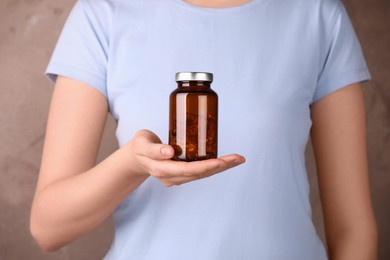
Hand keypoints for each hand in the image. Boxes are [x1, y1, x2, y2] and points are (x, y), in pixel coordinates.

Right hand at [126, 129, 245, 186]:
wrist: (135, 157)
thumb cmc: (140, 146)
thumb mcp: (142, 143)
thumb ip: (154, 148)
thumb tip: (169, 151)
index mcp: (161, 169)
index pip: (188, 169)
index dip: (207, 166)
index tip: (222, 161)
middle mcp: (171, 177)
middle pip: (199, 174)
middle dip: (220, 166)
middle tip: (238, 158)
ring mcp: (176, 178)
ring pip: (201, 174)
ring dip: (220, 168)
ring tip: (237, 159)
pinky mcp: (180, 175)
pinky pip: (199, 172)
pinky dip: (213, 167)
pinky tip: (226, 161)